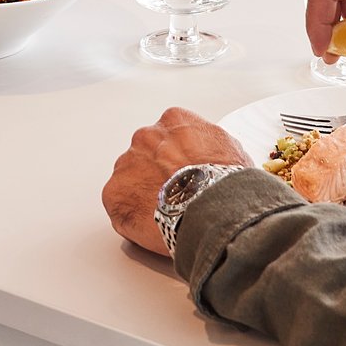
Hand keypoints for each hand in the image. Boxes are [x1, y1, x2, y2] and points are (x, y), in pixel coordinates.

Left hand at [103, 107, 251, 256]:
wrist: (213, 207)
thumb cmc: (225, 181)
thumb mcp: (231, 149)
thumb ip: (211, 145)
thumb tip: (211, 156)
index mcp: (174, 120)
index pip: (170, 135)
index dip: (179, 157)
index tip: (186, 172)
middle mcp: (146, 136)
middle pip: (147, 154)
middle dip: (157, 172)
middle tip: (176, 195)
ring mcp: (126, 163)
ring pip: (131, 178)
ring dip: (143, 192)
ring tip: (166, 213)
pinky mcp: (114, 193)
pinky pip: (119, 204)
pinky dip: (131, 214)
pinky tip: (151, 225)